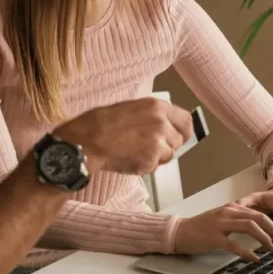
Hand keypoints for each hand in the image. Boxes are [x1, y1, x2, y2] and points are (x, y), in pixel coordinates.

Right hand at [53, 97, 191, 173]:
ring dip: (157, 156)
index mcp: (157, 107)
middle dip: (168, 145)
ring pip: (169, 155)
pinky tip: (129, 157)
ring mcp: (157, 144)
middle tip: (150, 146)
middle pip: (179, 140)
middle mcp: (161, 124)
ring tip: (136, 150)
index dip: (184, 131)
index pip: (186, 121)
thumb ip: (152, 115)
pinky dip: (145, 165)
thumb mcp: (131, 107)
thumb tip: (167, 125)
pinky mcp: (150, 161)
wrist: (86, 142)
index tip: (179, 136)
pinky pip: (155, 166)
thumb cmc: (101, 122)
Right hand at [174, 203, 272, 261]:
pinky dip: (246, 252)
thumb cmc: (201, 228)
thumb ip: (238, 220)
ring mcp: (220, 224)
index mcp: (232, 208)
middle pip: (258, 218)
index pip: (259, 213)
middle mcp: (228, 212)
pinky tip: (254, 259)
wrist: (180, 231)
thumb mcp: (222, 218)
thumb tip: (258, 229)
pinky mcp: (213, 237)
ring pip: (250, 227)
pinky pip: (234, 244)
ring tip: (272, 249)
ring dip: (264, 239)